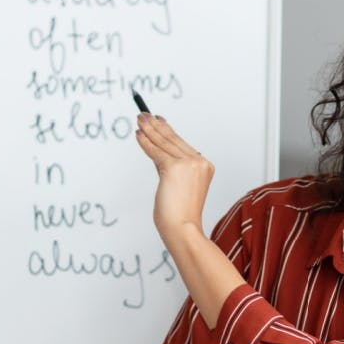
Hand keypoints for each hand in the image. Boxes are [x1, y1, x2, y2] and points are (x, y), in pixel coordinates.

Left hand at [134, 113, 213, 240]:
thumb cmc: (180, 214)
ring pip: (164, 143)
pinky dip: (145, 142)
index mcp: (205, 166)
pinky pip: (156, 151)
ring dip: (149, 129)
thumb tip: (156, 150)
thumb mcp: (178, 186)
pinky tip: (138, 135)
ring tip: (139, 120)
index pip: (181, 144)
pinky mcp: (174, 167)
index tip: (158, 120)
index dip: (167, 130)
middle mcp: (199, 162)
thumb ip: (171, 168)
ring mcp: (189, 164)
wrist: (182, 228)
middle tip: (144, 115)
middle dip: (156, 125)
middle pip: (173, 139)